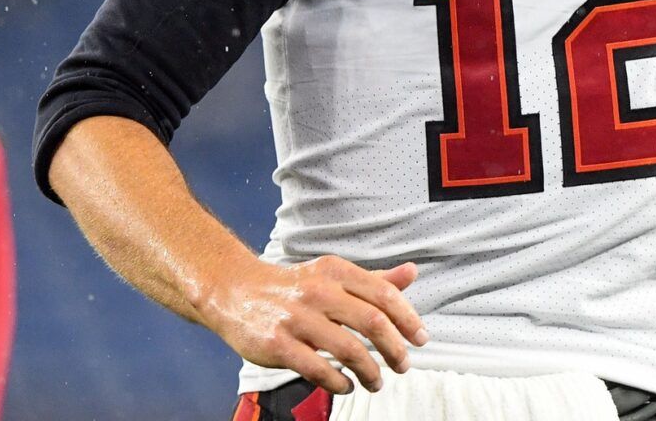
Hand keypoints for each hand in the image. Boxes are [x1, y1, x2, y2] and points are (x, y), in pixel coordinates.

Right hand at [197, 254, 427, 394]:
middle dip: (395, 349)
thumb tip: (412, 272)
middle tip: (403, 365)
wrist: (235, 290)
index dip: (408, 319)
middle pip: (372, 322)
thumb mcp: (332, 275)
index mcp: (335, 271)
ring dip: (371, 372)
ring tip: (377, 382)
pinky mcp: (277, 344)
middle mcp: (318, 291)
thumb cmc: (293, 287)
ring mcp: (297, 318)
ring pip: (349, 350)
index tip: (421, 339)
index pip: (384, 294)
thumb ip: (372, 279)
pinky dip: (339, 382)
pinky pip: (318, 369)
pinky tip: (346, 385)